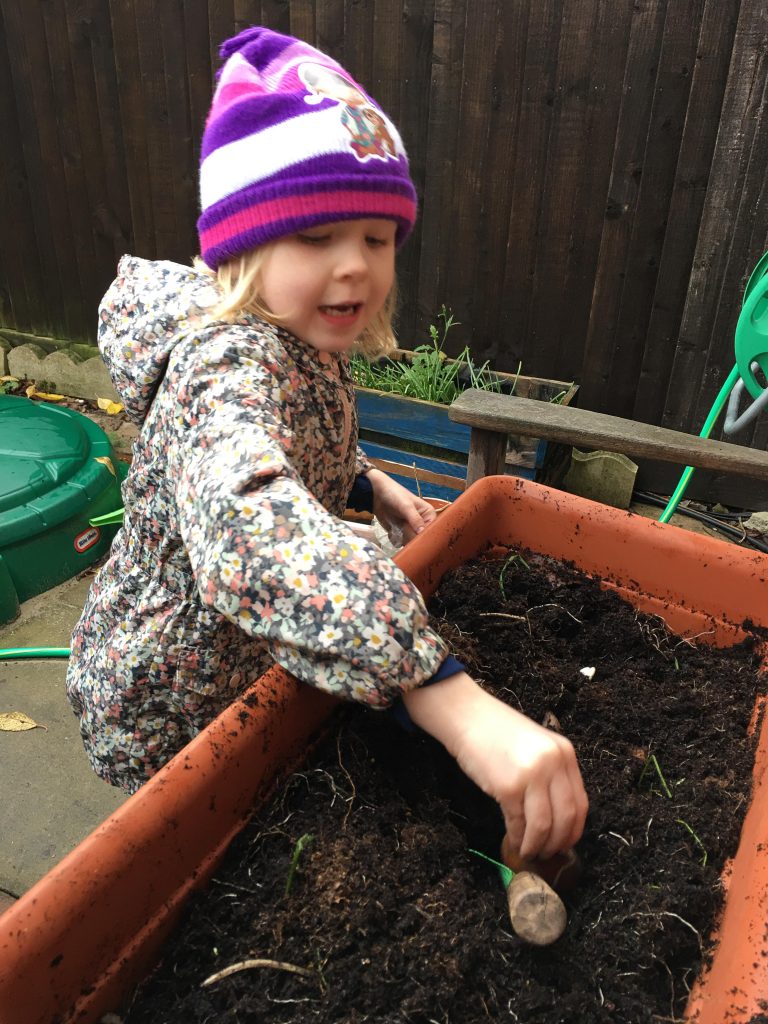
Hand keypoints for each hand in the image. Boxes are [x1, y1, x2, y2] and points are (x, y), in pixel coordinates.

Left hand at [365, 467, 435, 543]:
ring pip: (411, 542)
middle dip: (412, 538)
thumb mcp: (406, 506)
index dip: (425, 536)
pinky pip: (401, 542)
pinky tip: (391, 532)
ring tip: (397, 529)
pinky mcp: (401, 533)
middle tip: (403, 531)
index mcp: (428, 514)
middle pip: (421, 538)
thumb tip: (422, 533)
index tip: (416, 538)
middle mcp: (422, 523)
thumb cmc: (395, 495)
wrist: (377, 494)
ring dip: (403, 539)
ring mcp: (410, 529)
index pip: (431, 530)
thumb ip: (415, 519)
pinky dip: (395, 539)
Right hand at [403, 672, 587, 858]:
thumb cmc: (497, 732)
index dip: (574, 829)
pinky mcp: (508, 786)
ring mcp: (531, 774)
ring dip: (537, 845)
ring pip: (544, 825)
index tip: (566, 843)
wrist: (467, 716)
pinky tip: (513, 842)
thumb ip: (551, 774)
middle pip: (566, 817)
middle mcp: (552, 763)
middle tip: (547, 854)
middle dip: (558, 842)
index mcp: (564, 753)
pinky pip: (518, 822)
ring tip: (528, 852)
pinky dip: (517, 838)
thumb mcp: (536, 746)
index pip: (580, 802)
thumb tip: (557, 817)